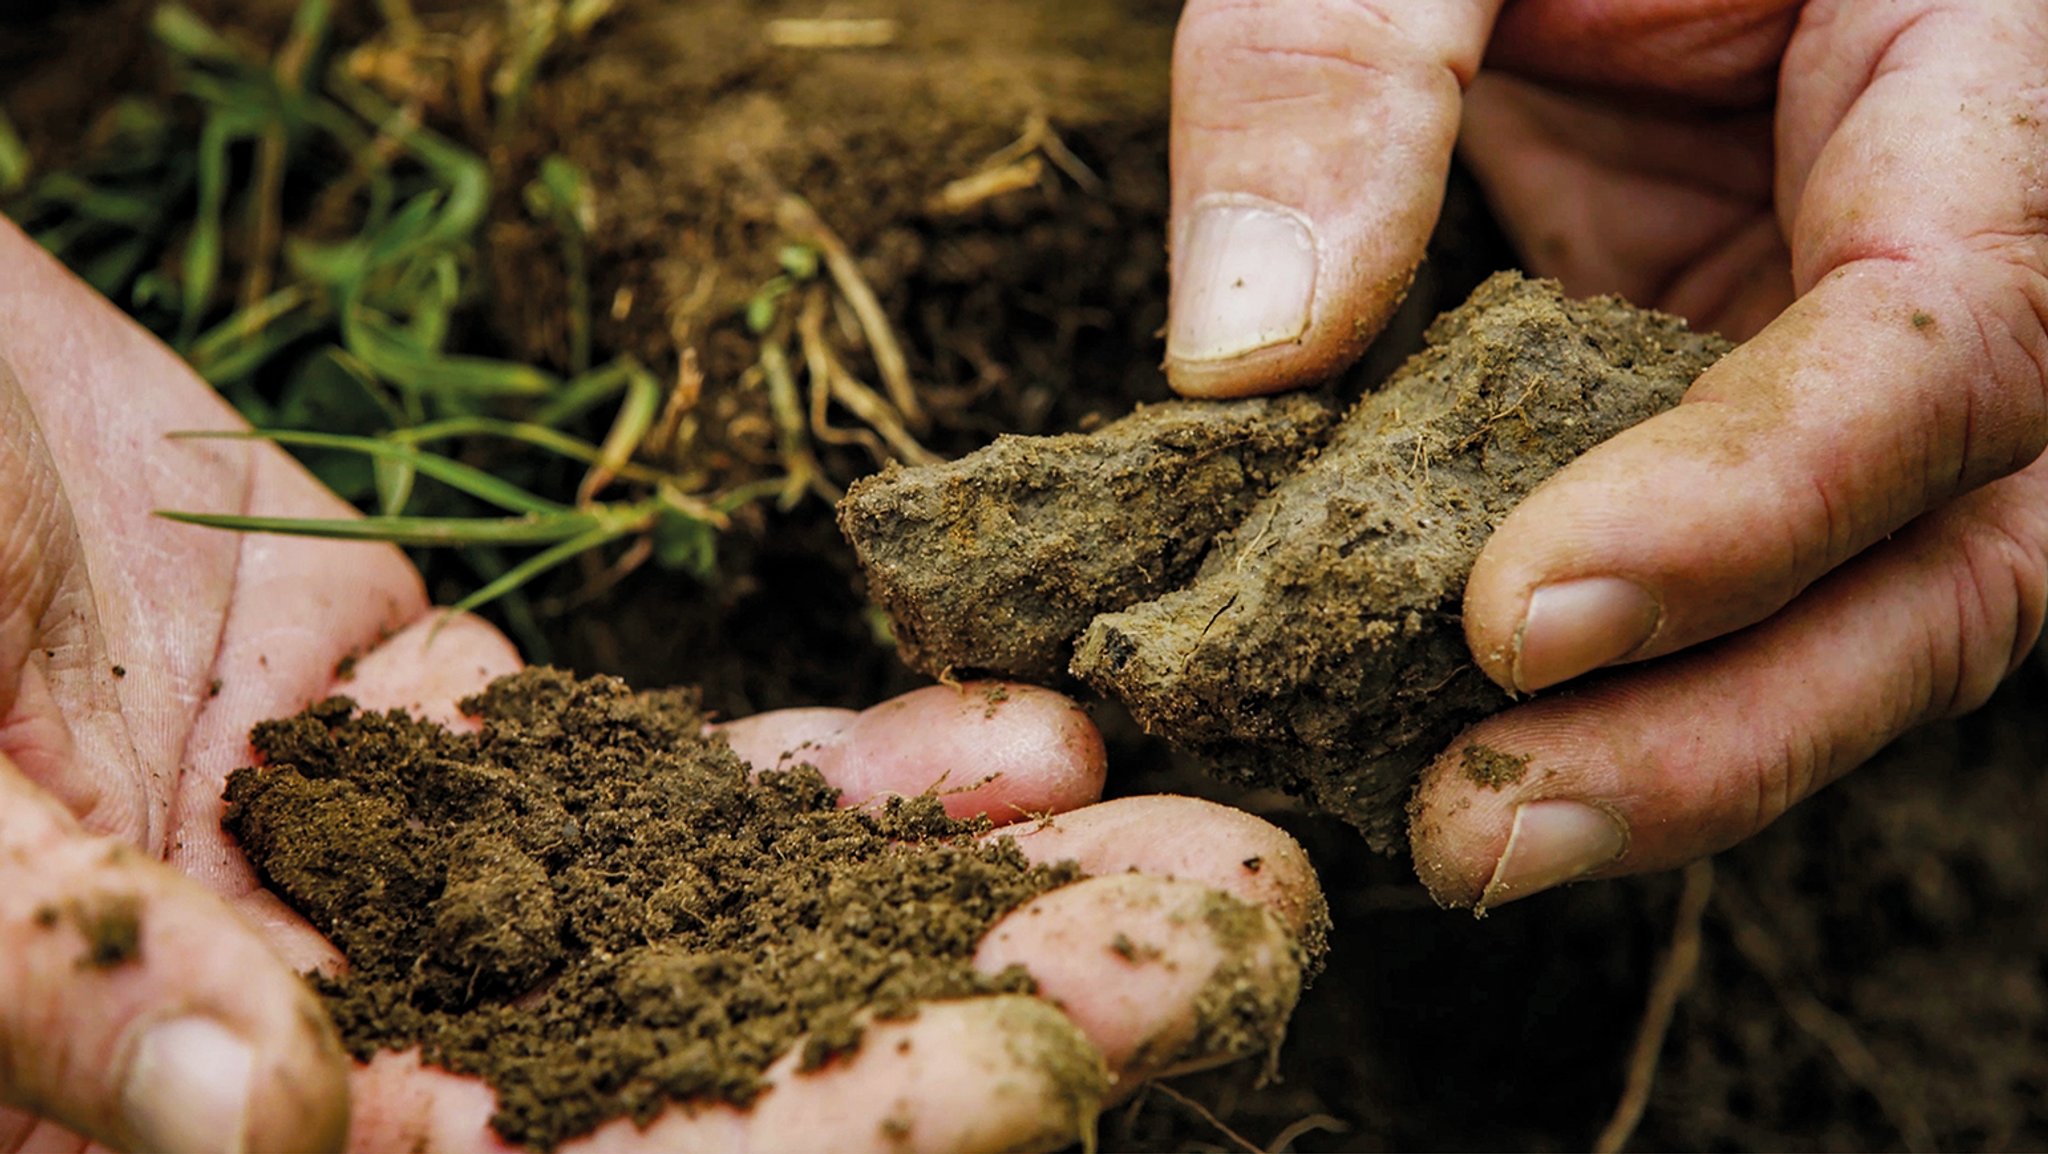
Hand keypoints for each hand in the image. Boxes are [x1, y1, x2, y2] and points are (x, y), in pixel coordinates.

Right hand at [0, 220, 1321, 1152]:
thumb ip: (45, 968)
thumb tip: (260, 1128)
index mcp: (171, 1111)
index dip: (774, 1146)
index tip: (1003, 1092)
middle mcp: (336, 1037)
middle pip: (684, 1074)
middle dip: (946, 1026)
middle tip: (1203, 965)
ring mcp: (416, 883)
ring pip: (721, 924)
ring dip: (964, 901)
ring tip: (1202, 863)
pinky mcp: (454, 735)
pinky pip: (671, 773)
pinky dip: (850, 769)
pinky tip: (1034, 748)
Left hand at [1166, 1, 2047, 906]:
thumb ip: (1343, 63)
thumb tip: (1241, 356)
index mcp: (1977, 73)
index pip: (1944, 338)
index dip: (1749, 502)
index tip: (1514, 616)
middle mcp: (1976, 249)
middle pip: (1949, 558)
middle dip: (1727, 723)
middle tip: (1482, 827)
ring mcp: (1874, 358)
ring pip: (1865, 613)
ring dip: (1675, 750)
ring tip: (1464, 830)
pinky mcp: (1764, 408)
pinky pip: (1738, 581)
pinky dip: (1615, 681)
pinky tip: (1454, 739)